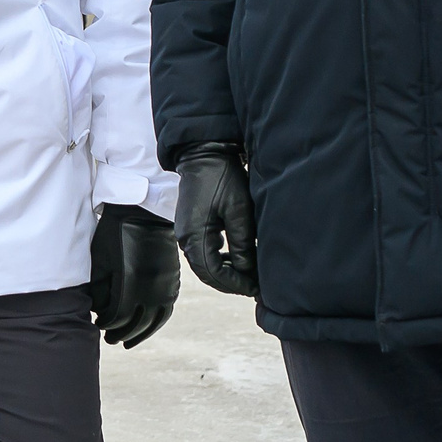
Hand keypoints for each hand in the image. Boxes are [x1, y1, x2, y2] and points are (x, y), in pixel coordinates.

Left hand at [89, 203, 180, 347]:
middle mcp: (151, 288)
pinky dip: (156, 323)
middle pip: (136, 324)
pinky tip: (147, 327)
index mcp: (130, 284)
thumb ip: (101, 290)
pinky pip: (166, 311)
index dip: (107, 326)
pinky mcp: (173, 281)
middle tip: (109, 340)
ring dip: (140, 334)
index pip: (118, 318)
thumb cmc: (114, 233)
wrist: (143, 212)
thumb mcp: (100, 260)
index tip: (98, 326)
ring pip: (154, 321)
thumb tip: (101, 314)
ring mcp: (165, 286)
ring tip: (127, 341)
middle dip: (121, 334)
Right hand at [174, 143, 258, 298]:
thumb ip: (242, 245)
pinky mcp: (190, 224)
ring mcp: (185, 231)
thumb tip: (248, 271)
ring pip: (205, 263)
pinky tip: (236, 257)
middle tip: (254, 287)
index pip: (214, 273)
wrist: (204, 153)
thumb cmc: (222, 178)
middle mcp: (185, 237)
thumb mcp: (239, 212)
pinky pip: (203, 251)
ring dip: (226, 271)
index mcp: (195, 236)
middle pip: (207, 272)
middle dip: (231, 281)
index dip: (236, 284)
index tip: (256, 289)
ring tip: (248, 274)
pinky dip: (219, 259)